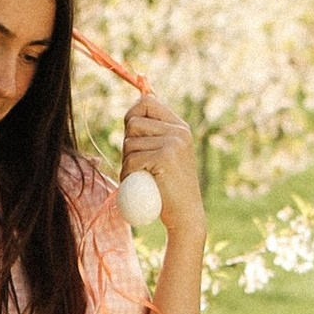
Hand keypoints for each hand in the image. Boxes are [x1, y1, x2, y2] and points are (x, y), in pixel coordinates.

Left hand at [121, 90, 203, 241]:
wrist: (186, 215)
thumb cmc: (170, 187)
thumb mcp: (169, 153)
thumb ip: (157, 131)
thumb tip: (142, 98)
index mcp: (180, 126)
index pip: (146, 102)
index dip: (131, 115)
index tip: (131, 134)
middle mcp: (179, 131)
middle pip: (133, 122)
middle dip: (127, 143)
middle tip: (138, 162)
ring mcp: (173, 143)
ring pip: (129, 143)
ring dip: (127, 162)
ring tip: (141, 175)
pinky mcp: (164, 158)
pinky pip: (131, 160)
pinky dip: (129, 174)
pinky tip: (139, 183)